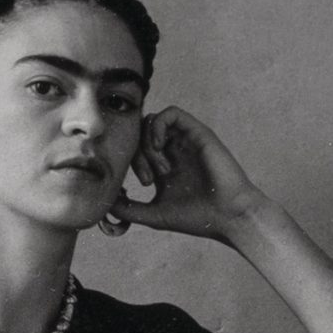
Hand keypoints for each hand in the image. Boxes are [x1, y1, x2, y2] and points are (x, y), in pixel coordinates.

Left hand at [106, 106, 269, 244]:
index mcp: (163, 168)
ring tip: (159, 170)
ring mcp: (184, 141)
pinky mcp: (197, 132)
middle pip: (139, 136)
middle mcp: (172, 152)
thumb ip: (129, 209)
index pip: (134, 151)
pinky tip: (159, 147)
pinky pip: (171, 114)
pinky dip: (158, 126)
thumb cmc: (197, 218)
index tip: (138, 187)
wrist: (228, 215)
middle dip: (136, 156)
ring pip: (152, 123)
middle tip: (147, 180)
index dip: (129, 163)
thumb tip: (104, 203)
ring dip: (147, 144)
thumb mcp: (154, 215)